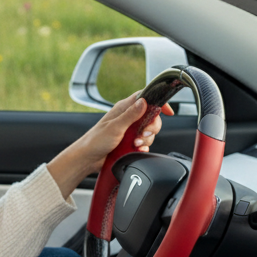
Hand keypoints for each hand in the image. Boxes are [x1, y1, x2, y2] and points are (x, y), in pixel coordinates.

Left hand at [47, 91, 174, 197]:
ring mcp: (130, 130)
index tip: (168, 111)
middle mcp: (128, 117)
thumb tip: (144, 102)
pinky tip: (137, 149)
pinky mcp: (130, 141)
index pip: (146, 98)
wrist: (88, 159)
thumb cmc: (96, 140)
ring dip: (146, 139)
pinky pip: (144, 142)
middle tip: (143, 134)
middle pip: (152, 117)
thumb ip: (131, 115)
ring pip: (149, 131)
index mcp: (124, 108)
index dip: (158, 102)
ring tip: (135, 144)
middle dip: (152, 127)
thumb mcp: (115, 127)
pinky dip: (143, 146)